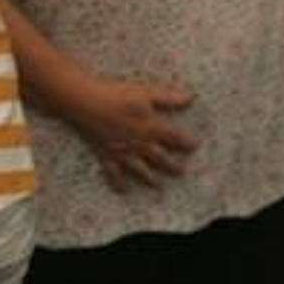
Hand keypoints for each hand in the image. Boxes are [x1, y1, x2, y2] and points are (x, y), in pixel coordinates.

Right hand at [66, 76, 198, 191]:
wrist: (88, 103)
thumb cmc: (118, 95)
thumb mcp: (147, 93)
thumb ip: (169, 98)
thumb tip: (191, 98)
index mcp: (152, 127)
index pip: (175, 137)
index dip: (187, 142)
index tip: (195, 147)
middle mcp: (140, 143)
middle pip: (160, 158)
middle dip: (173, 166)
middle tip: (182, 172)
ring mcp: (123, 152)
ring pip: (140, 169)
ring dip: (150, 178)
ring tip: (158, 185)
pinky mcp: (106, 155)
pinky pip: (113, 172)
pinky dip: (118, 182)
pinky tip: (122, 189)